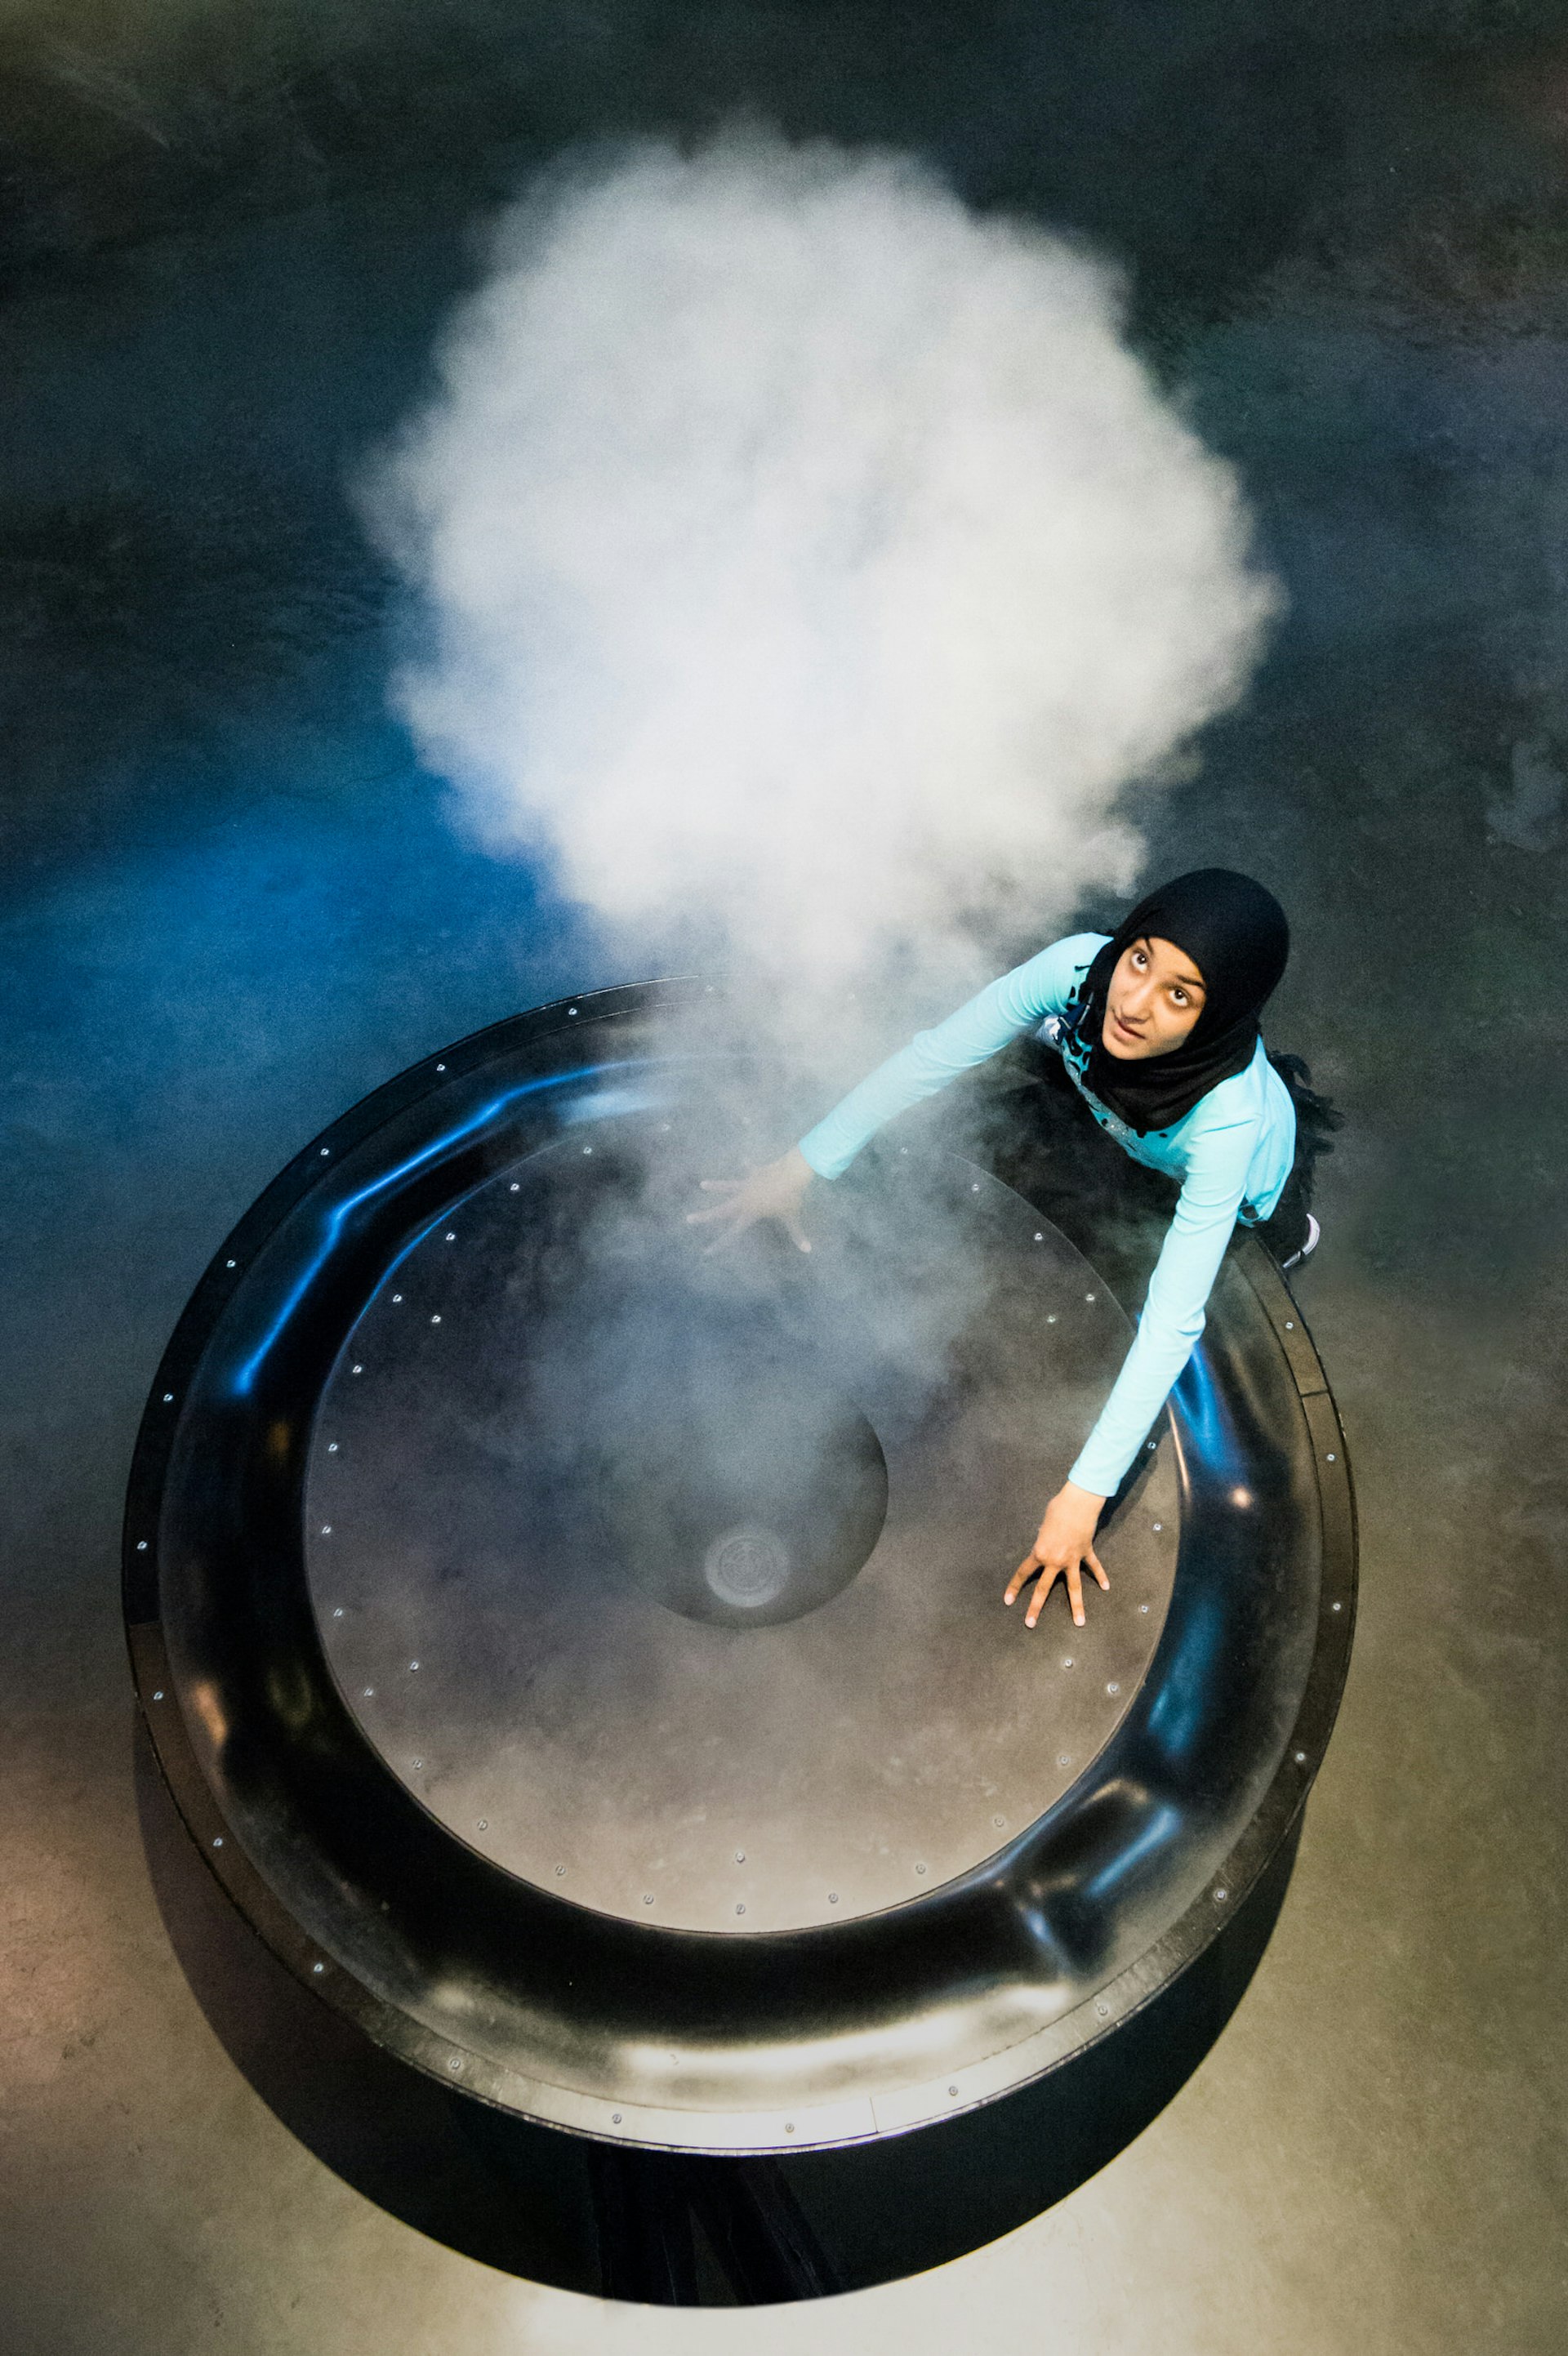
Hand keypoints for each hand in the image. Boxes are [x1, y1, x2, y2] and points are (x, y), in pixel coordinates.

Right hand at [686, 1147, 814, 1254]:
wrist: (791, 1173)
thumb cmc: (790, 1198)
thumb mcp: (793, 1217)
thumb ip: (798, 1234)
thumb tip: (808, 1250)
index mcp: (750, 1214)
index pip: (732, 1233)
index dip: (720, 1244)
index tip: (706, 1252)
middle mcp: (744, 1200)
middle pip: (720, 1211)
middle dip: (704, 1217)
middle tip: (688, 1219)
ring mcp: (746, 1186)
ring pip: (726, 1187)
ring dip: (715, 1186)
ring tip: (702, 1184)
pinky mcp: (753, 1174)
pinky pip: (748, 1170)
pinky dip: (747, 1165)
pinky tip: (743, 1159)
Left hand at [1005, 1482, 1109, 1628]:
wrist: (1077, 1503)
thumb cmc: (1056, 1509)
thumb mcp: (1043, 1525)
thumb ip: (1043, 1538)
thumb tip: (1046, 1541)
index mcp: (1040, 1553)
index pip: (1023, 1573)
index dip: (1014, 1587)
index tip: (1008, 1601)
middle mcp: (1055, 1561)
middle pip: (1043, 1588)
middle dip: (1035, 1607)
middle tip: (1030, 1623)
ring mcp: (1072, 1559)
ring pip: (1074, 1587)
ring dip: (1077, 1606)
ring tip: (1079, 1622)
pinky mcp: (1086, 1553)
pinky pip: (1094, 1567)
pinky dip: (1101, 1576)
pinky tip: (1106, 1587)